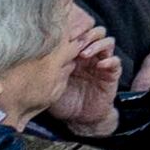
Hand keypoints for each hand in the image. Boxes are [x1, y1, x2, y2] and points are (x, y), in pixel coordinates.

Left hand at [45, 15, 124, 134]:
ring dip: (97, 45)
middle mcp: (90, 56)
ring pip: (108, 41)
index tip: (63, 33)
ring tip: (84, 54)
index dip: (73, 30)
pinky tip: (99, 65)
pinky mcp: (112, 75)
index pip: (79, 33)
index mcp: (76, 54)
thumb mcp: (50, 83)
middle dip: (86, 34)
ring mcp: (102, 63)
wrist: (79, 119)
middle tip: (75, 40)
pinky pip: (115, 61)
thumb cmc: (63, 101)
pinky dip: (109, 60)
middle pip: (95, 31)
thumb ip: (48, 68)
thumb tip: (34, 54)